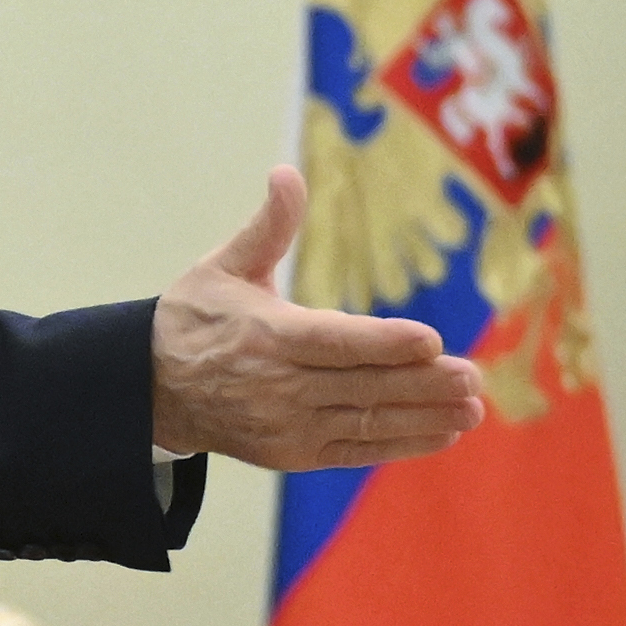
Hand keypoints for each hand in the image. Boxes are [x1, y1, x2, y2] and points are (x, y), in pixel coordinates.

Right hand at [151, 166, 484, 469]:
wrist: (152, 387)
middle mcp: (278, 386)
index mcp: (265, 334)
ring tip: (472, 409)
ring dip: (424, 417)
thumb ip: (268, 226)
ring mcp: (287, 425)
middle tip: (473, 377)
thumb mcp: (224, 265)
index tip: (431, 341)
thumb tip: (285, 172)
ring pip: (366, 421)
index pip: (334, 341)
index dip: (384, 343)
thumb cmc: (195, 317)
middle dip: (422, 384)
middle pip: (362, 386)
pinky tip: (440, 433)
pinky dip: (399, 443)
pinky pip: (356, 450)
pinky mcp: (293, 453)